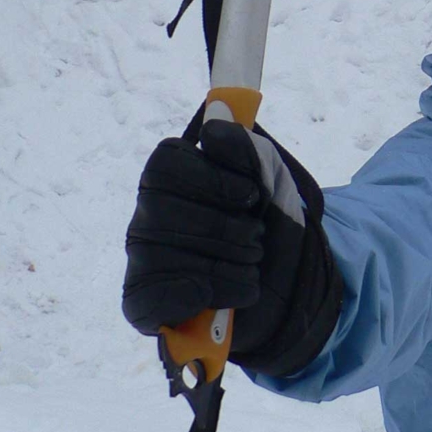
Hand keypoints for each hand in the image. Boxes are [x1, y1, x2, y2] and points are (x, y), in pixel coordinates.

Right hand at [122, 119, 341, 375]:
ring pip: (171, 256)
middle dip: (230, 227)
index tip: (250, 196)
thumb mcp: (268, 172)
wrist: (289, 274)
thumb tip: (212, 130)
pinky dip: (211, 294)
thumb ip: (244, 146)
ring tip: (251, 261)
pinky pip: (158, 299)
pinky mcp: (143, 301)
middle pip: (167, 211)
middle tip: (257, 234)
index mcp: (170, 173)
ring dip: (231, 262)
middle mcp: (146, 212)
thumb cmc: (268, 214)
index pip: (167, 165)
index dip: (214, 180)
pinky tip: (232, 291)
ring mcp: (141, 257)